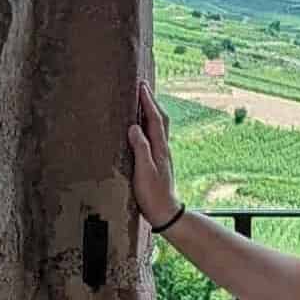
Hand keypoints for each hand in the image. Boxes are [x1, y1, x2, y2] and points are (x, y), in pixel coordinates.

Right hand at [127, 78, 179, 226]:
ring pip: (157, 128)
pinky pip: (152, 137)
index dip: (148, 102)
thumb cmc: (153, 195)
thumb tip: (134, 127)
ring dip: (150, 112)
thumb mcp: (144, 171)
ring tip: (140, 101)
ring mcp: (160, 155)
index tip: (141, 86)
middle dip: (151, 102)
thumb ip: (140, 149)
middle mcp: (162, 148)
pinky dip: (147, 126)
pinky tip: (140, 128)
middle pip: (159, 120)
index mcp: (159, 148)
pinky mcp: (156, 162)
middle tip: (142, 88)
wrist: (165, 213)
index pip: (154, 119)